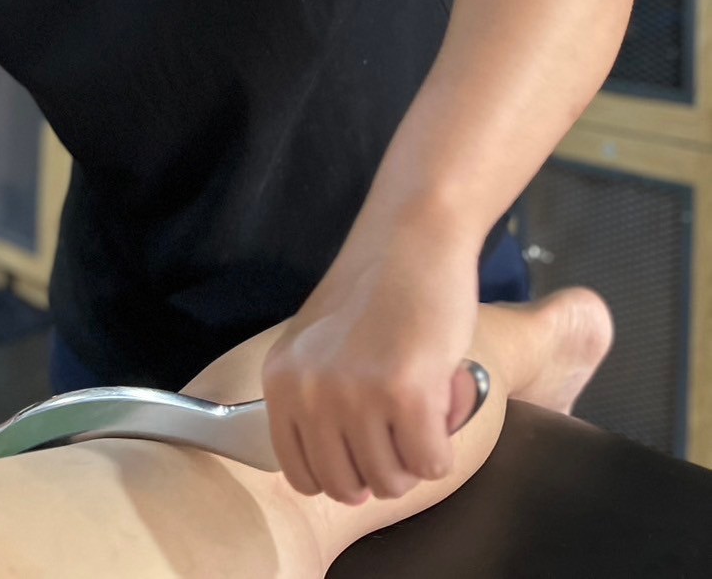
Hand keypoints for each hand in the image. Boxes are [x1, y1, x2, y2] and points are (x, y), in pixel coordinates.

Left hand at [261, 235, 479, 503]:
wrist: (412, 238)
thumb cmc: (375, 290)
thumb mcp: (318, 345)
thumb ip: (314, 400)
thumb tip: (333, 475)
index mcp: (281, 380)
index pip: (302, 474)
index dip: (343, 471)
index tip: (368, 449)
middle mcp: (309, 391)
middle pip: (347, 486)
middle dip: (383, 468)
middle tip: (403, 423)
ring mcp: (355, 394)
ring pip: (393, 482)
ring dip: (416, 455)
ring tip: (423, 403)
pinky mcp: (406, 392)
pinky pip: (432, 465)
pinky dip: (445, 446)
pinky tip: (443, 403)